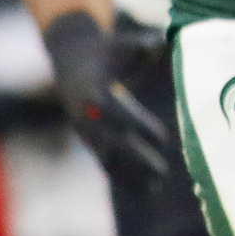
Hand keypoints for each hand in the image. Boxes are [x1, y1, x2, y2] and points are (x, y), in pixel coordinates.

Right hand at [40, 12, 179, 178]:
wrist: (72, 59)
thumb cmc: (106, 50)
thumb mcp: (120, 44)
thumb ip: (141, 46)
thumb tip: (160, 44)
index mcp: (94, 93)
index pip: (117, 114)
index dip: (139, 126)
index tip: (162, 137)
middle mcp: (87, 116)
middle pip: (113, 142)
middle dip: (137, 159)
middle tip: (163, 172)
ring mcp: (87, 131)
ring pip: (109, 158)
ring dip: (131, 176)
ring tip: (156, 189)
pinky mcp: (90, 139)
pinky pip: (106, 162)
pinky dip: (123, 178)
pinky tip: (144, 192)